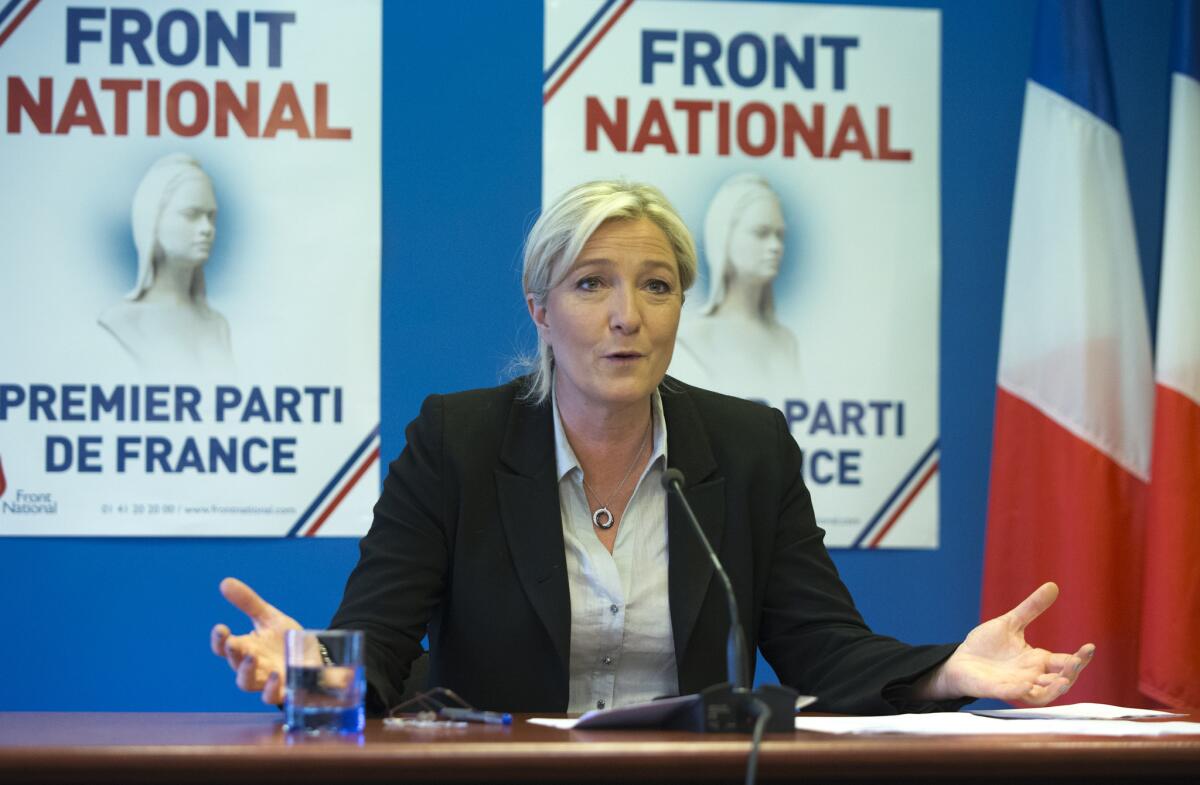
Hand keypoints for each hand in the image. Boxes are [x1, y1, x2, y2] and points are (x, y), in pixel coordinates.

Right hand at [209, 577, 301, 705]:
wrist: (314, 656)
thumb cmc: (285, 639)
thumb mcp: (269, 618)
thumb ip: (248, 602)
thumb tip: (225, 582)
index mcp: (246, 648)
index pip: (225, 647)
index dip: (219, 640)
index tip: (221, 628)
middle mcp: (253, 666)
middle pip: (235, 665)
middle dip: (233, 654)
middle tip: (233, 643)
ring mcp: (266, 681)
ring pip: (247, 683)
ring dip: (247, 672)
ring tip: (252, 658)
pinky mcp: (284, 691)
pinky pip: (272, 696)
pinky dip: (271, 688)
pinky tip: (277, 674)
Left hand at [917, 582, 1094, 704]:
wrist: (959, 661)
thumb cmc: (986, 646)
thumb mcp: (1011, 623)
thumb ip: (1031, 608)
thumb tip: (1053, 586)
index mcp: (1037, 660)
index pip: (1065, 662)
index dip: (1079, 657)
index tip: (1090, 647)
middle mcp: (1031, 676)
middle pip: (1059, 681)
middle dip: (1070, 673)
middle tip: (1077, 661)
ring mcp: (1014, 685)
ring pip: (1041, 695)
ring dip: (1053, 690)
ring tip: (1063, 681)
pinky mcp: (995, 690)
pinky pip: (1010, 694)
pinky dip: (1018, 691)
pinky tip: (1025, 685)